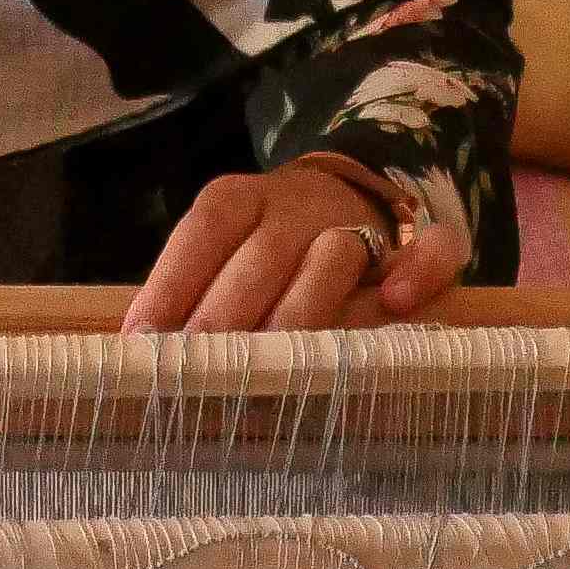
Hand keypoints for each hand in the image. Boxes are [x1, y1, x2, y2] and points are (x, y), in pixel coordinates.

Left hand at [123, 162, 470, 333]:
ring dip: (305, 308)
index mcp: (239, 202)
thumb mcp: (222, 257)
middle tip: (202, 370)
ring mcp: (357, 222)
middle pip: (261, 254)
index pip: (201, 232)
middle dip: (229, 314)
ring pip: (335, 254)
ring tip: (277, 362)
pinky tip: (398, 304)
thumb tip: (139, 350)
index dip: (171, 286)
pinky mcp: (414, 244)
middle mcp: (296, 205)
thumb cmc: (265, 251)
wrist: (348, 197)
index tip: (144, 341)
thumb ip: (190, 293)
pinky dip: (419, 271)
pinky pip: (430, 249)